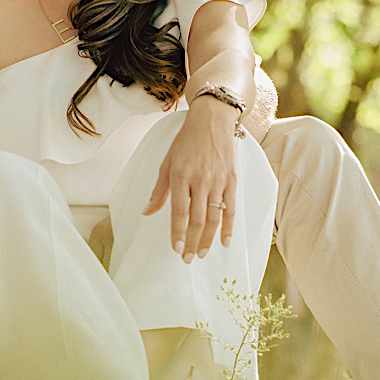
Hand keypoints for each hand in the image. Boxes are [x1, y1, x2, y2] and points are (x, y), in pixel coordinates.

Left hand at [143, 100, 236, 259]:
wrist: (212, 120)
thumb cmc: (186, 141)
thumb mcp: (167, 162)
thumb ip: (159, 189)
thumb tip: (147, 211)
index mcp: (180, 176)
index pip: (179, 212)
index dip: (178, 233)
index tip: (177, 250)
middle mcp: (200, 180)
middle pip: (197, 220)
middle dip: (192, 242)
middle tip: (188, 259)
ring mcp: (218, 181)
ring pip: (214, 217)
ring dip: (208, 239)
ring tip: (202, 254)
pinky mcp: (232, 180)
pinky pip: (231, 208)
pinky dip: (228, 227)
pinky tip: (224, 241)